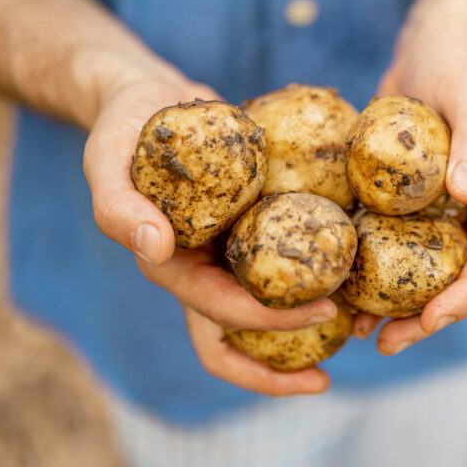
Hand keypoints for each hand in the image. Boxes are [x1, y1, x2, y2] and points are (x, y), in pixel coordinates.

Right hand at [82, 76, 335, 395]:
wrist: (148, 96)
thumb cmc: (123, 127)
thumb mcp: (107, 159)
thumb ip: (119, 207)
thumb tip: (156, 249)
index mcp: (173, 268)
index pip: (221, 316)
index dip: (270, 323)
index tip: (325, 312)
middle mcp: (204, 270)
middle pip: (240, 340)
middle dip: (281, 368)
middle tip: (336, 370)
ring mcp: (230, 251)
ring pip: (269, 308)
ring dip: (308, 327)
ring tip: (360, 326)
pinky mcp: (253, 225)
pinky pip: (285, 259)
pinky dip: (316, 267)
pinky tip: (357, 259)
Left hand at [352, 22, 466, 353]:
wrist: (436, 41)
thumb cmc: (457, 60)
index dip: (465, 296)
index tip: (429, 320)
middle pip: (464, 278)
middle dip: (429, 316)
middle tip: (386, 343)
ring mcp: (452, 209)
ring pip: (430, 270)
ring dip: (401, 304)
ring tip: (362, 330)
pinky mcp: (418, 202)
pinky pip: (401, 245)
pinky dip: (378, 269)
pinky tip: (345, 287)